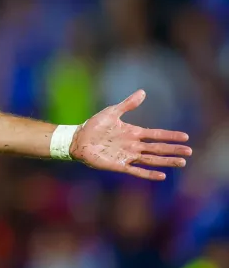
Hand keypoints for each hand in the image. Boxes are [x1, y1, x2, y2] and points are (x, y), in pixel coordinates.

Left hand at [70, 90, 190, 180]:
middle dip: (173, 150)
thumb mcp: (112, 112)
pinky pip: (137, 171)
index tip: (185, 137)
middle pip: (158, 148)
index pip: (156, 134)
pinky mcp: (119, 165)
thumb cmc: (94, 125)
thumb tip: (143, 92)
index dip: (170, 136)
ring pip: (151, 160)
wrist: (78, 139)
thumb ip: (127, 104)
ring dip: (166, 161)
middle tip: (189, 151)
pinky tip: (162, 175)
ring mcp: (127, 156)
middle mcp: (133, 145)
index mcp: (133, 133)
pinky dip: (149, 174)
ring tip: (181, 162)